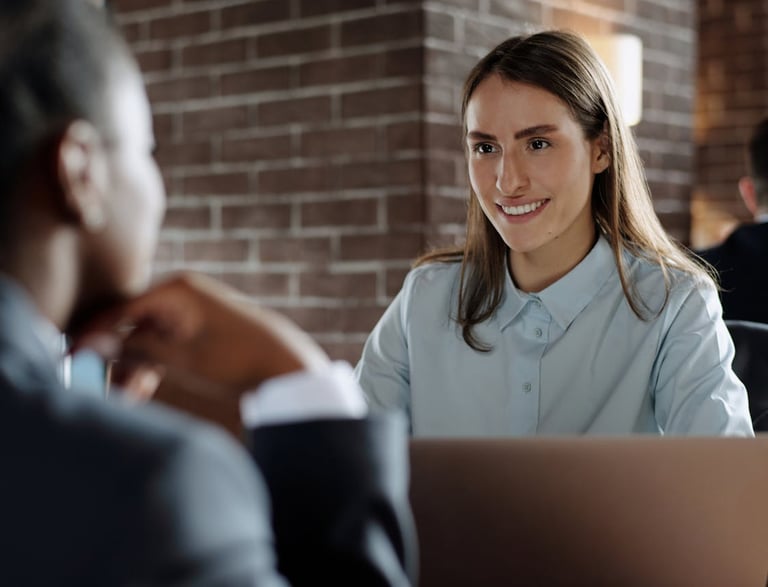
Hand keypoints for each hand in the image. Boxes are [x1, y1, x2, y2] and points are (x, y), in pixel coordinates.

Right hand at [72, 273, 328, 401]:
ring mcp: (189, 314)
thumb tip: (94, 346)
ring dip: (135, 369)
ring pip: (148, 341)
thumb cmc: (235, 357)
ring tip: (127, 399)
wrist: (285, 366)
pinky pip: (165, 347)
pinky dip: (154, 367)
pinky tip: (141, 392)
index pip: (122, 311)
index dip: (95, 336)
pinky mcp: (197, 332)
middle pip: (132, 326)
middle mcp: (181, 296)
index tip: (72, 357)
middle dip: (117, 360)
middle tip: (103, 390)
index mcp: (176, 290)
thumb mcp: (181, 357)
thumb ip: (136, 350)